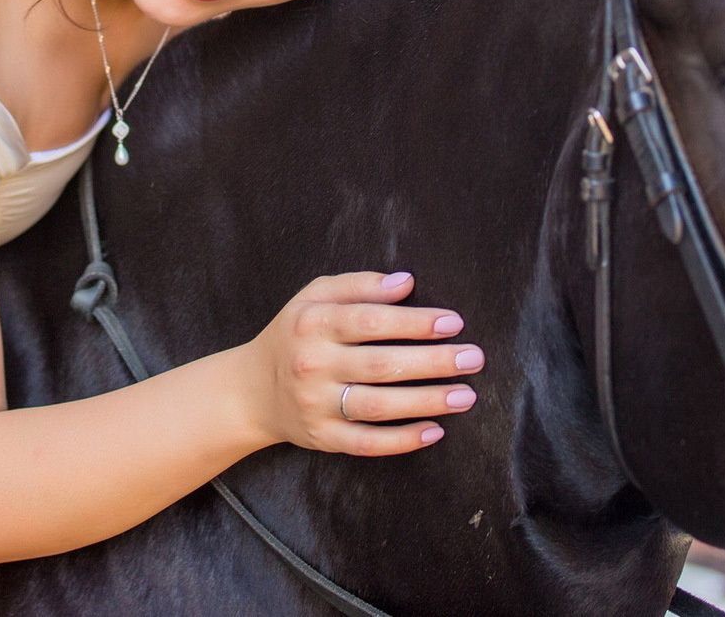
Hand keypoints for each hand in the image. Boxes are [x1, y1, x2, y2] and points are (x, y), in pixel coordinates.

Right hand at [242, 270, 483, 456]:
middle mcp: (313, 365)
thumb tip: (406, 282)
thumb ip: (359, 285)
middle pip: (381, 365)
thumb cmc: (295, 335)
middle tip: (473, 358)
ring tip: (465, 396)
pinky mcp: (322, 438)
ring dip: (427, 402)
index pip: (372, 321)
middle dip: (433, 361)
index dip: (416, 322)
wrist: (251, 390)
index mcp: (313, 324)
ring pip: (379, 406)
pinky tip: (435, 431)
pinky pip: (367, 442)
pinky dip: (403, 440)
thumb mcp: (313, 297)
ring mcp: (316, 405)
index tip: (453, 323)